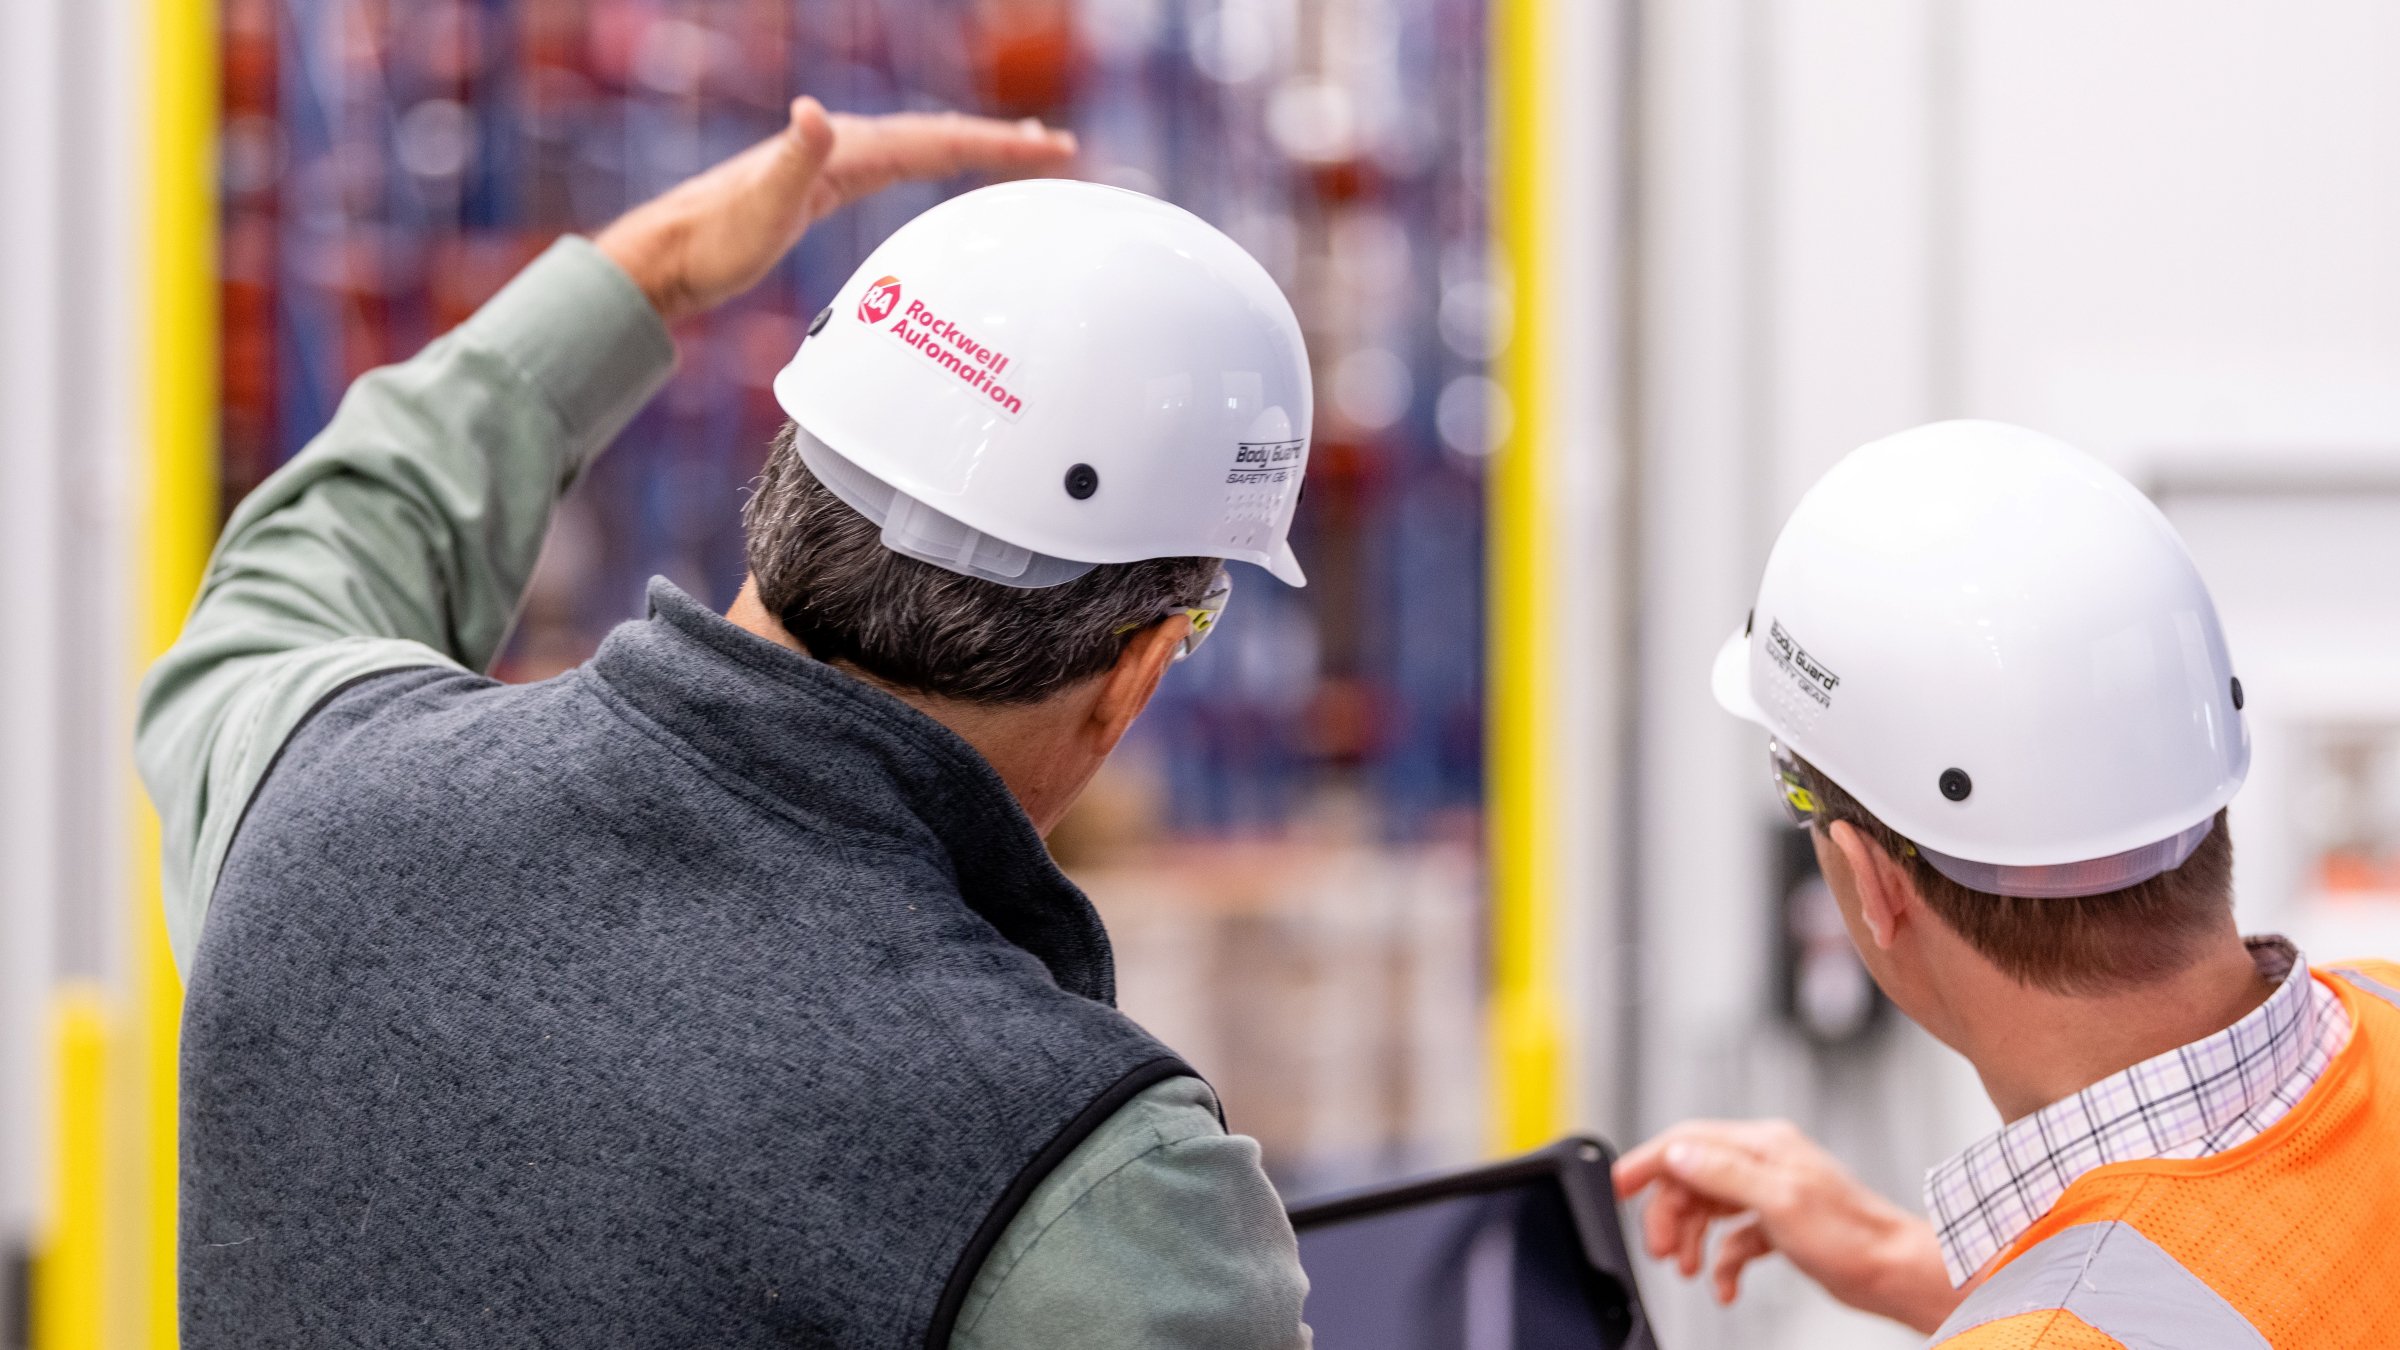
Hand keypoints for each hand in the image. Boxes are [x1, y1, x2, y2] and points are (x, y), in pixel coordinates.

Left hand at [593, 98, 1077, 323]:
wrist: (669, 256)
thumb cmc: (714, 242)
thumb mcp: (759, 206)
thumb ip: (792, 158)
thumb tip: (815, 112)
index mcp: (842, 150)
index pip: (936, 140)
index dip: (996, 143)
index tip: (1050, 149)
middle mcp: (842, 147)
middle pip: (938, 136)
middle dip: (999, 141)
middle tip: (1057, 148)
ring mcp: (834, 164)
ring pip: (922, 147)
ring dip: (973, 146)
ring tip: (1019, 151)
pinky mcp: (826, 185)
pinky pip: (899, 165)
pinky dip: (935, 162)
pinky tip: (940, 168)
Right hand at [1612, 1118, 1962, 1333]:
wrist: (1894, 1271)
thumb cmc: (1852, 1236)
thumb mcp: (1778, 1200)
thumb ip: (1723, 1173)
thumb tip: (1678, 1155)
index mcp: (1762, 1146)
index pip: (1688, 1141)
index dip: (1648, 1163)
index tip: (1618, 1185)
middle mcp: (1764, 1164)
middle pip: (1692, 1178)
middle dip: (1669, 1214)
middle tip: (1662, 1249)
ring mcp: (1771, 1194)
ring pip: (1708, 1207)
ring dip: (1691, 1239)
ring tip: (1687, 1267)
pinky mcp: (1780, 1225)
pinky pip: (1733, 1239)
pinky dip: (1721, 1261)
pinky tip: (1723, 1284)